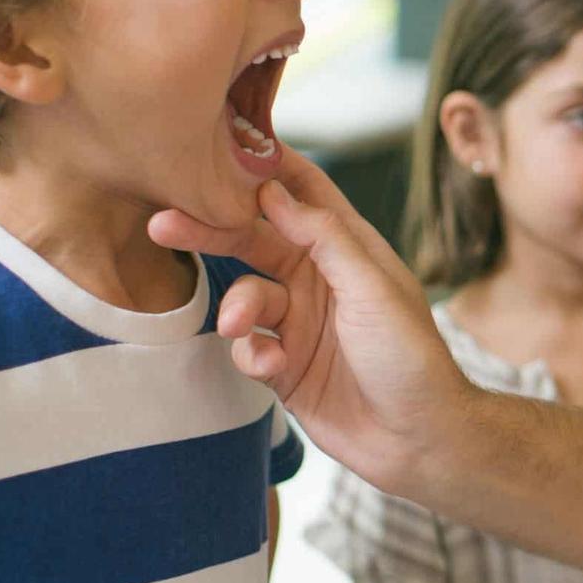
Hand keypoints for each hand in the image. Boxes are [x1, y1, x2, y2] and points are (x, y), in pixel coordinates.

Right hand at [147, 155, 469, 495]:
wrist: (418, 439)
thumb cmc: (410, 357)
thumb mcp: (372, 287)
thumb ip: (324, 237)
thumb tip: (274, 191)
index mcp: (348, 249)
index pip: (302, 192)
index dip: (265, 166)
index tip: (217, 143)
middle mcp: (320, 278)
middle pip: (254, 239)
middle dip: (211, 230)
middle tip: (165, 221)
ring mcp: (299, 322)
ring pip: (244, 295)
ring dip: (237, 307)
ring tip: (243, 326)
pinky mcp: (283, 365)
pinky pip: (246, 346)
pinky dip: (250, 353)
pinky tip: (272, 366)